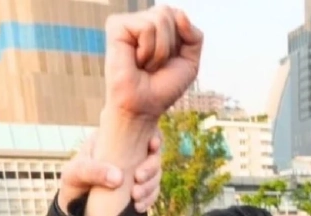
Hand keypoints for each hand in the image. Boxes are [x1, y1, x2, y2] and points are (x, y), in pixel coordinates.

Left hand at [59, 132, 161, 212]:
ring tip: (136, 197)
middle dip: (152, 168)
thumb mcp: (76, 173)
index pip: (141, 132)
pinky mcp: (137, 189)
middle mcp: (128, 154)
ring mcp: (134, 172)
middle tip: (139, 178)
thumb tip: (119, 178)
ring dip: (151, 186)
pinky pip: (151, 192)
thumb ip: (93, 171)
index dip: (154, 136)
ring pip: (154, 175)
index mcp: (115, 140)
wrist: (73, 205)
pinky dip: (149, 199)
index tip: (153, 145)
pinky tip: (139, 206)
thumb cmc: (73, 181)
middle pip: (153, 155)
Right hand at [103, 6, 202, 122]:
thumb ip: (194, 35)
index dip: (181, 40)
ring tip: (145, 64)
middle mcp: (141, 20)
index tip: (168, 61)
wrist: (142, 108)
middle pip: (169, 12)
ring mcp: (127, 22)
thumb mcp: (190, 61)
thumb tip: (180, 13)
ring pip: (160, 19)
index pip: (179, 14)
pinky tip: (136, 61)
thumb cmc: (162, 87)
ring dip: (159, 50)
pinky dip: (147, 50)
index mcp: (156, 26)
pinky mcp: (116, 26)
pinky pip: (146, 27)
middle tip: (155, 64)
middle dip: (170, 44)